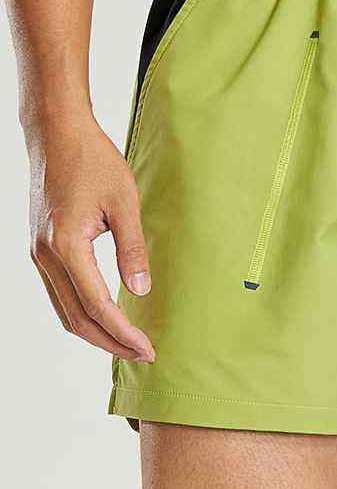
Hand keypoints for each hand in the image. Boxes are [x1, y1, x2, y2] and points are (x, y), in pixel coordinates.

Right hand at [26, 109, 154, 361]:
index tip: (147, 348)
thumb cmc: (93, 161)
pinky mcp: (41, 248)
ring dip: (95, 332)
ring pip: (64, 311)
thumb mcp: (125, 202)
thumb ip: (133, 249)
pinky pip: (59, 294)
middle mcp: (44, 256)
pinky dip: (82, 314)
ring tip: (127, 344)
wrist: (56, 134)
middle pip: (76, 319)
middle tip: (143, 354)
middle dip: (111, 342)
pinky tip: (105, 318)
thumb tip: (141, 290)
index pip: (97, 305)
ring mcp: (38, 254)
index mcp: (66, 245)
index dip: (123, 332)